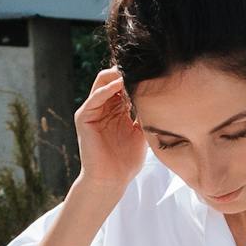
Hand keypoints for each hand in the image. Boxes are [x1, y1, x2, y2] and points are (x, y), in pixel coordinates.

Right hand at [72, 66, 145, 197]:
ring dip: (117, 75)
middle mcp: (103, 107)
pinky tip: (120, 84)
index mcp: (116, 109)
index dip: (136, 76)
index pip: (124, 84)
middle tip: (143, 66)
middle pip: (112, 77)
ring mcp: (92, 111)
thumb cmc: (127, 160)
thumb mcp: (142, 131)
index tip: (153, 70)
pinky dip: (107, 89)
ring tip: (132, 71)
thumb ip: (145, 113)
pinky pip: (95, 97)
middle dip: (126, 71)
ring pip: (102, 81)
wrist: (111, 180)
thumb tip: (162, 95)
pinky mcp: (84, 117)